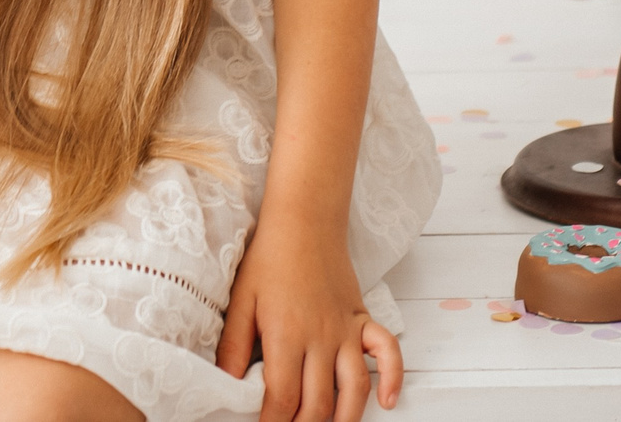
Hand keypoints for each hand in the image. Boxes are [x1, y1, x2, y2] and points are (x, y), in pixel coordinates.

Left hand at [217, 216, 400, 421]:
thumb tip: (226, 383)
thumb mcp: (240, 300)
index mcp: (286, 335)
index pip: (282, 397)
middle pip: (319, 402)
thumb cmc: (269, 258)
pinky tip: (387, 401)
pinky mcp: (362, 319)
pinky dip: (393, 377)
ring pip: (353, 387)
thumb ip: (234, 345)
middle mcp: (320, 338)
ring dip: (344, 418)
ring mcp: (346, 329)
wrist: (304, 219)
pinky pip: (388, 351)